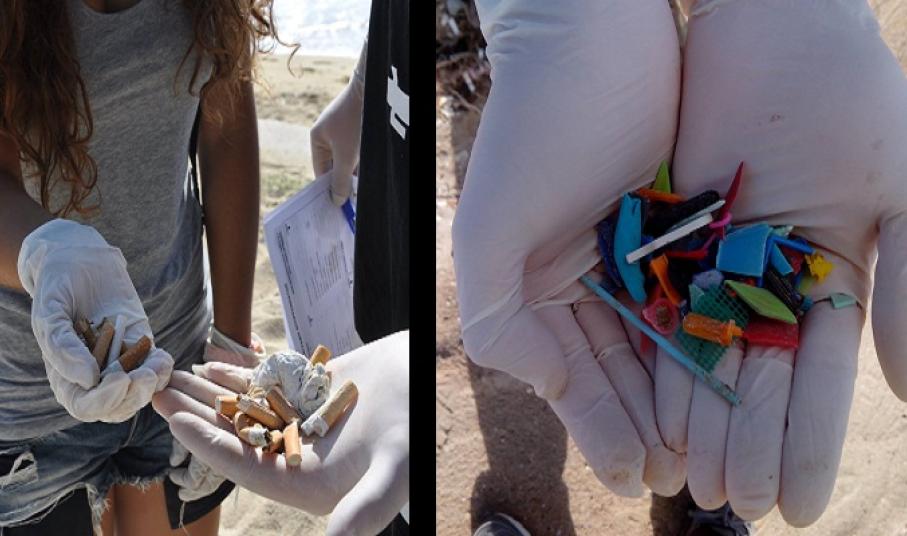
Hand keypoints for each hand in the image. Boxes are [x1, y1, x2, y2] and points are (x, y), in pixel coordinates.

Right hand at [18, 219, 173, 421]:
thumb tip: (87, 379)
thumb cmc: (58, 287)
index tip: (121, 379)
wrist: (81, 260)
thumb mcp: (50, 312)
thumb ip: (62, 346)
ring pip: (138, 393)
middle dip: (133, 397)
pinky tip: (163, 356)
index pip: (84, 406)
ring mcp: (119, 363)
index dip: (103, 401)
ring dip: (152, 386)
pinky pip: (155, 370)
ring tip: (158, 363)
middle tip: (146, 375)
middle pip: (115, 407)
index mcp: (65, 375)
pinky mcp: (141, 347)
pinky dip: (163, 369)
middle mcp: (93, 376)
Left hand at [152, 331, 408, 535]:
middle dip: (194, 414)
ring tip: (172, 375)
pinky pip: (261, 385)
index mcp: (307, 482)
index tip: (173, 420)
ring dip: (206, 393)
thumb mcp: (394, 472)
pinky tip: (209, 364)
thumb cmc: (416, 430)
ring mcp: (297, 422)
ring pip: (242, 408)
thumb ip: (365, 510)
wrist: (428, 379)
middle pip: (233, 435)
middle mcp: (296, 455)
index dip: (207, 444)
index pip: (243, 464)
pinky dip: (235, 374)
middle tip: (156, 390)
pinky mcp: (304, 394)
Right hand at [310, 43, 365, 205]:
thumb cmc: (354, 123)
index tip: (336, 207)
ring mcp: (344, 130)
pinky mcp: (359, 127)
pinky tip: (369, 176)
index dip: (328, 189)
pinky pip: (358, 150)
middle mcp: (329, 134)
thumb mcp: (346, 156)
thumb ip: (340, 180)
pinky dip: (362, 162)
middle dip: (343, 183)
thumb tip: (336, 201)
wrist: (372, 91)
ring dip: (355, 174)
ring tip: (360, 194)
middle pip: (336, 166)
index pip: (321, 171)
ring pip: (348, 159)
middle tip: (351, 204)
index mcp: (318, 139)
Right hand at [452, 0, 685, 495]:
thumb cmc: (536, 127)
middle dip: (646, 423)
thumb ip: (498, 316)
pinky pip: (696, 293)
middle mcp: (580, 276)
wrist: (595, 34)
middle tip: (683, 481)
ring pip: (660, 339)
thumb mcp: (490, 229)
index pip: (567, 370)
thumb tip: (537, 382)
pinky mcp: (679, 226)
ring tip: (711, 451)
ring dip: (682, 397)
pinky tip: (731, 378)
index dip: (601, 425)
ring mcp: (632, 253)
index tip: (638, 474)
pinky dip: (710, 338)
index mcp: (531, 284)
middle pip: (617, 366)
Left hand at [663, 0, 906, 523]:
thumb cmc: (848, 96)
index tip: (795, 505)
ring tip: (693, 482)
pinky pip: (658, 309)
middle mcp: (768, 282)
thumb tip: (903, 392)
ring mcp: (714, 263)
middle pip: (756, 379)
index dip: (809, 443)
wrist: (772, 32)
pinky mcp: (664, 237)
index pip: (820, 379)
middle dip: (748, 444)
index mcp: (831, 277)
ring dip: (700, 420)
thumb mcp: (899, 192)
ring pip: (704, 354)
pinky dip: (658, 360)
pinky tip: (654, 412)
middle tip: (736, 506)